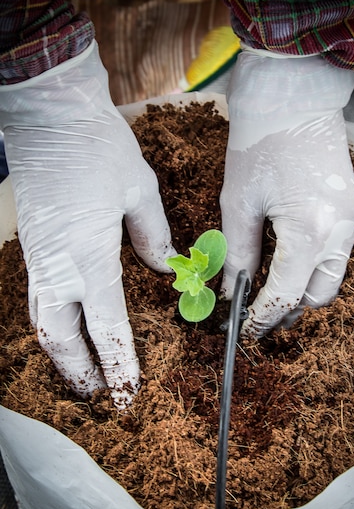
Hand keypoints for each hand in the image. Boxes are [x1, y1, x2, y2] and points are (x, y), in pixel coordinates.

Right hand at [0, 41, 175, 409]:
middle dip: (80, 372)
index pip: (106, 327)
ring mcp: (39, 258)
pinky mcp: (32, 245)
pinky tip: (64, 327)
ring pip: (42, 323)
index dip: (118, 364)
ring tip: (80, 373)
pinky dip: (50, 325)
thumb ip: (154, 236)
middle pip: (61, 339)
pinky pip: (37, 299)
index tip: (127, 392)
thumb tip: (167, 266)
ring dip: (61, 355)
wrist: (49, 114)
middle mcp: (58, 266)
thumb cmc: (96, 147)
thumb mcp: (138, 189)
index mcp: (90, 256)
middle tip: (98, 395)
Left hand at [220, 48, 353, 337]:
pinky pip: (334, 253)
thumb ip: (238, 253)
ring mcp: (351, 220)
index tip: (243, 329)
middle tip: (255, 312)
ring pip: (330, 277)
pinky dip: (311, 266)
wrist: (294, 95)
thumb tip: (232, 290)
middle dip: (287, 310)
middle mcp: (340, 231)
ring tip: (267, 289)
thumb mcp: (238, 203)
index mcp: (310, 231)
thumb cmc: (260, 142)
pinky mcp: (350, 208)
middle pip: (317, 295)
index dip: (262, 317)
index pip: (285, 294)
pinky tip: (285, 260)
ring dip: (301, 290)